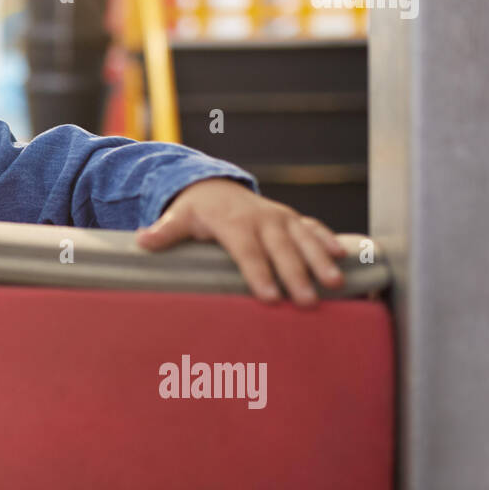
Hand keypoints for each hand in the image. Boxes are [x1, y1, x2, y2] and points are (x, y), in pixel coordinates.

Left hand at [134, 178, 345, 306]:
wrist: (214, 187)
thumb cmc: (195, 211)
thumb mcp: (178, 218)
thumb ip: (165, 231)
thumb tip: (143, 240)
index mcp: (233, 223)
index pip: (246, 252)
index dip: (258, 274)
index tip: (269, 297)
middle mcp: (262, 219)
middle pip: (280, 249)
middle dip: (295, 275)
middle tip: (306, 301)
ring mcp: (281, 218)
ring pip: (304, 239)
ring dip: (321, 260)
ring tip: (335, 284)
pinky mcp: (293, 220)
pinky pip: (315, 229)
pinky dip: (330, 240)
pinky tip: (345, 257)